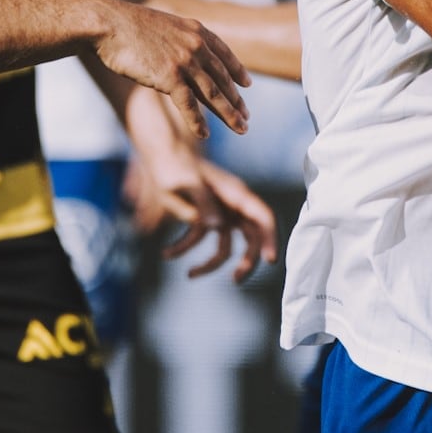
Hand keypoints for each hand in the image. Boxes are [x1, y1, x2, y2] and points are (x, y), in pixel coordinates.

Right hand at [89, 0, 250, 138]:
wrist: (109, 24)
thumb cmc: (129, 26)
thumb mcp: (164, 27)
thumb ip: (179, 40)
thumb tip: (184, 54)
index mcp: (196, 31)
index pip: (224, 54)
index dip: (237, 71)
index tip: (247, 85)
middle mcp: (196, 46)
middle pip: (222, 79)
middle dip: (236, 101)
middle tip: (247, 117)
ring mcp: (185, 61)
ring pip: (213, 94)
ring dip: (229, 115)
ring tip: (241, 129)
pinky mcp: (170, 77)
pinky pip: (189, 105)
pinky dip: (198, 122)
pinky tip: (205, 133)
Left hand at [129, 142, 278, 282]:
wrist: (160, 153)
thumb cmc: (174, 166)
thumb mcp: (186, 183)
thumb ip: (203, 203)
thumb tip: (218, 227)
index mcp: (234, 192)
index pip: (262, 216)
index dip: (271, 238)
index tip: (270, 261)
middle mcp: (233, 204)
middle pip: (251, 236)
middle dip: (247, 260)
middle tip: (235, 279)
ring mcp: (221, 211)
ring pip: (227, 243)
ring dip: (210, 263)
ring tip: (190, 275)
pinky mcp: (206, 217)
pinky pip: (203, 238)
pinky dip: (185, 247)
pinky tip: (166, 253)